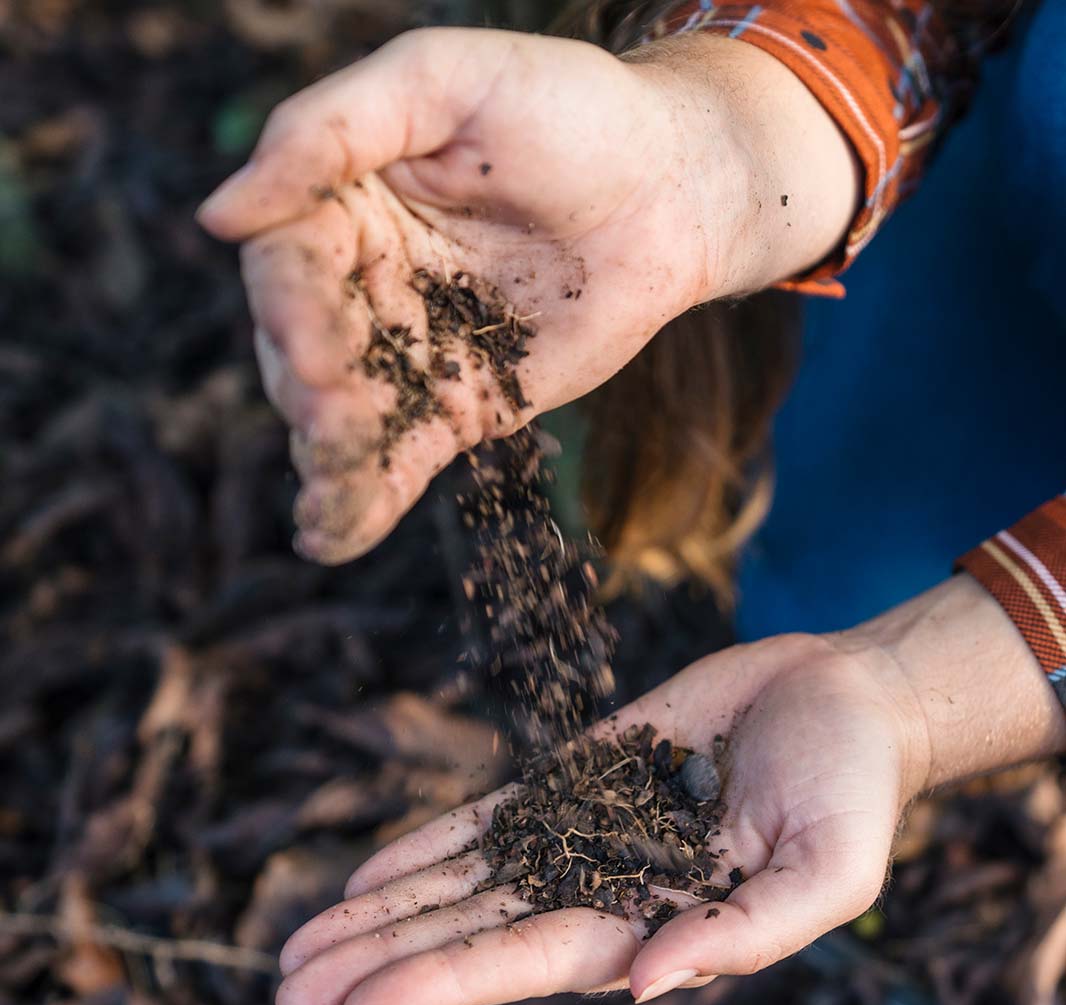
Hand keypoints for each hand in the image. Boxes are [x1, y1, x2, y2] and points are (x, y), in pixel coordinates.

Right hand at [197, 27, 857, 561]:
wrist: (672, 194)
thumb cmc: (570, 113)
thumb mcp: (443, 82)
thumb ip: (332, 132)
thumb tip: (221, 214)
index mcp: (347, 203)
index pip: (287, 257)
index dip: (290, 300)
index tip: (311, 334)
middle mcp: (368, 284)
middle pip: (304, 345)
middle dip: (310, 381)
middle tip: (326, 403)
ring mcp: (412, 352)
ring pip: (344, 412)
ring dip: (330, 450)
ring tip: (335, 472)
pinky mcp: (458, 407)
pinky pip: (398, 460)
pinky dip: (362, 504)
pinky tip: (330, 540)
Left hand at [273, 630, 925, 1004]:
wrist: (840, 697)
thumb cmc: (851, 789)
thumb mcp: (829, 872)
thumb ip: (743, 933)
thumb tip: (642, 984)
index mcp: (654, 922)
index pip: (526, 960)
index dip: (441, 983)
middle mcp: (602, 886)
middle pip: (471, 929)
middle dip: (381, 958)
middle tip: (287, 990)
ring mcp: (583, 829)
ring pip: (465, 878)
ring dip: (385, 909)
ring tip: (300, 944)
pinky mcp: (581, 772)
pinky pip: (493, 814)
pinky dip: (431, 844)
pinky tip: (371, 872)